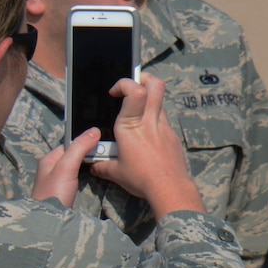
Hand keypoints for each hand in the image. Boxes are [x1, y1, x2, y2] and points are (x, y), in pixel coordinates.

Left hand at [31, 128, 100, 206]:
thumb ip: (79, 147)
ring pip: (78, 165)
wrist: (50, 221)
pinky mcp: (66, 192)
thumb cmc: (54, 192)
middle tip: (107, 150)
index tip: (101, 139)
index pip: (70, 143)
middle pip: (75, 154)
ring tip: (105, 160)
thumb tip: (94, 130)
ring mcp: (60, 181)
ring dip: (90, 163)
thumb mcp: (66, 166)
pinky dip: (89, 174)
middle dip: (89, 151)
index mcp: (49, 159)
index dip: (85, 140)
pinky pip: (80, 177)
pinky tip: (97, 175)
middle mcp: (53, 168)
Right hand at [88, 76, 205, 216]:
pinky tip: (149, 135)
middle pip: (156, 85)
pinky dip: (155, 121)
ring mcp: (164, 127)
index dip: (124, 83)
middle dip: (144, 78)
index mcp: (130, 126)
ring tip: (138, 113)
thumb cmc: (141, 179)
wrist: (170, 189)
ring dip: (149, 101)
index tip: (114, 92)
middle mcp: (149, 121)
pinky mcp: (173, 137)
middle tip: (135, 85)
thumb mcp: (116, 172)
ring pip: (160, 102)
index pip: (134, 91)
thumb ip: (103, 166)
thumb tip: (93, 166)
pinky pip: (164, 121)